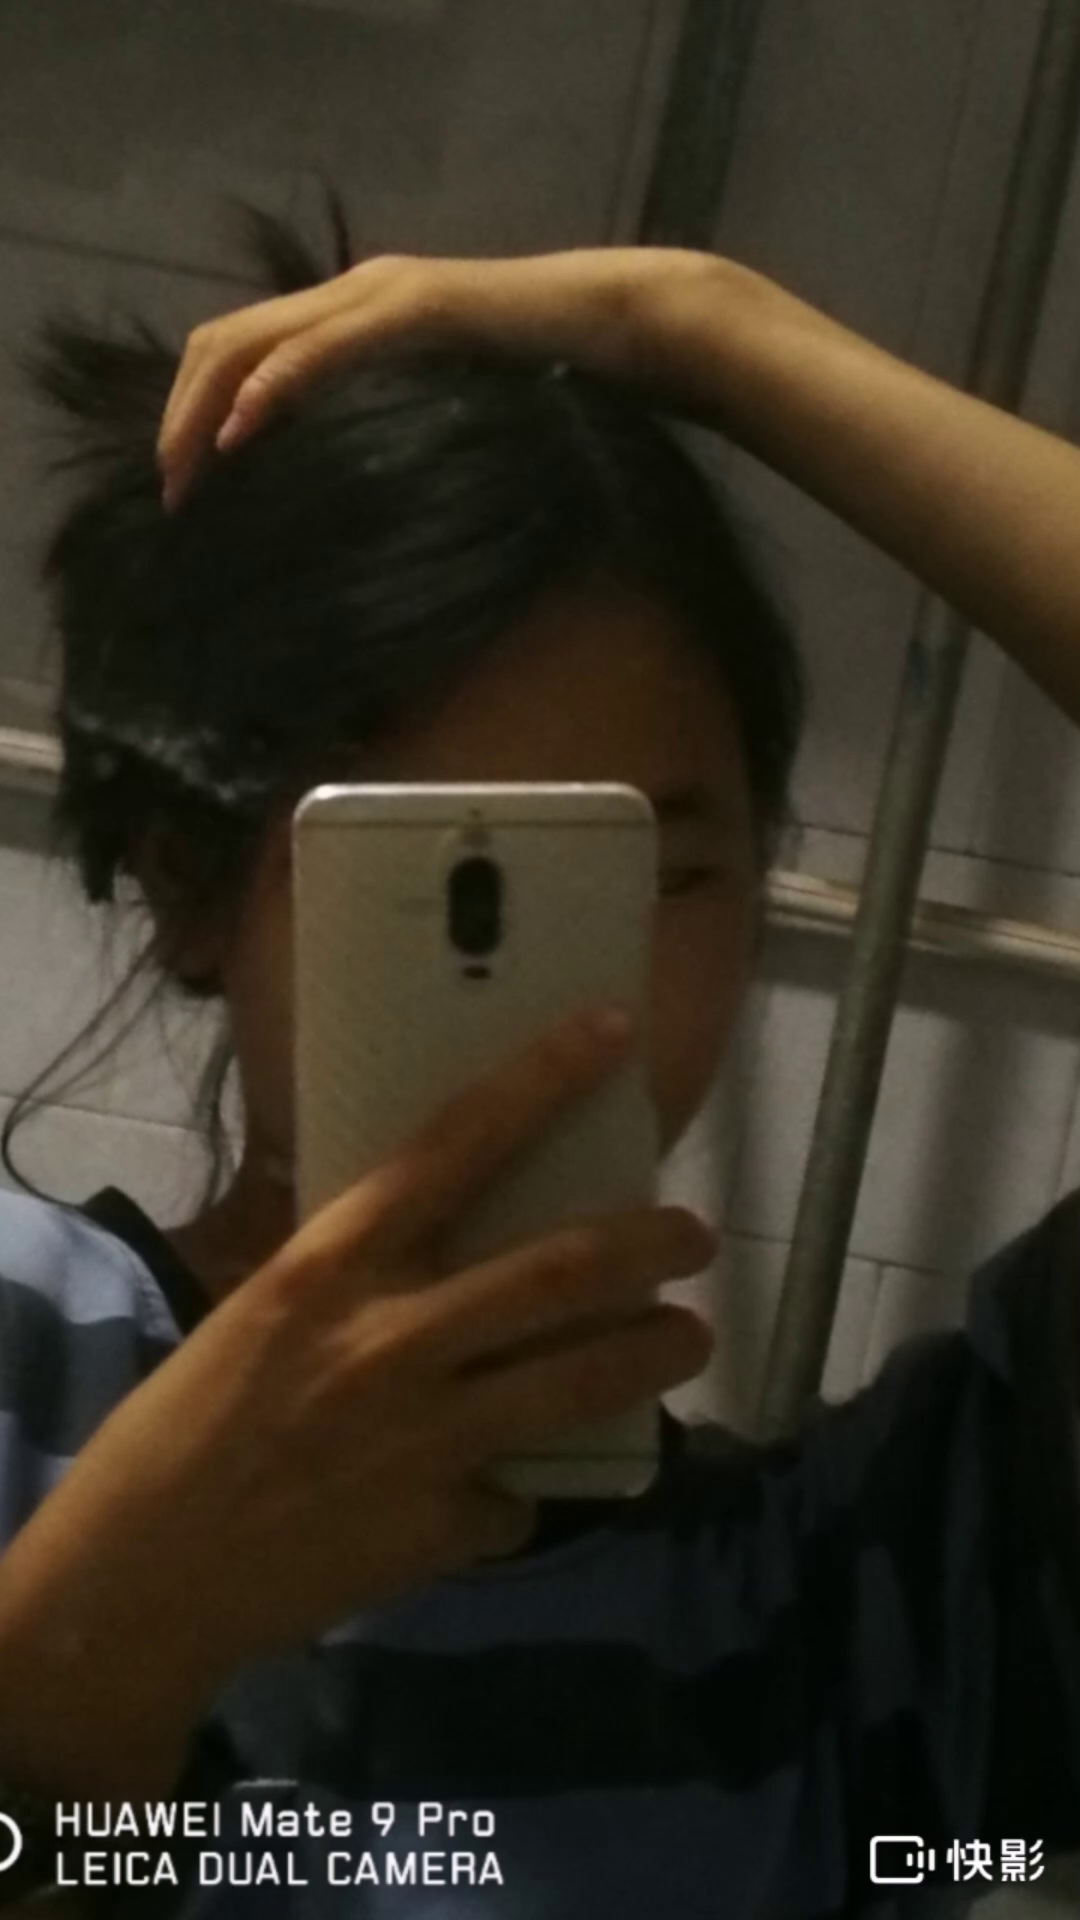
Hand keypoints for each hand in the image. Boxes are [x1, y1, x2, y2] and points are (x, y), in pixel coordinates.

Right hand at [9, 1002, 713, 1697]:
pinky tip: (506, 1492)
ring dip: (655, 1351)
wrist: (145, 1571)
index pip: (456, 1143)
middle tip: (694, 1234)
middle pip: (560, 1268)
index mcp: (334, 1265)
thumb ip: (358, 1279)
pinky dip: (518, 1491)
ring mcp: (428, 1434)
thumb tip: (442, 1252)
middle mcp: (392, 1337)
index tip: (613, 1030)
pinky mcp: (445, 1522)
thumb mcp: (267, 1313)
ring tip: (690, 1337)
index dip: (543, 1078)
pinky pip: (516, 1498)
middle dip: (649, 1243)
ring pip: (581, 1376)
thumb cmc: (189, 1422)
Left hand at [157, 246, 741, 507]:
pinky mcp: (412, 309)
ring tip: (186, 470)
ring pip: (254, 340)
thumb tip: (357, 500)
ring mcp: (379, 294)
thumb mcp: (448, 409)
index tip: (186, 483)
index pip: (244, 349)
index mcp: (354, 312)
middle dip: (181, 415)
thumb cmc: (549, 378)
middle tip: (171, 490)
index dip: (196, 409)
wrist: (621, 327)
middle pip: (225, 340)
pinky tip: (242, 434)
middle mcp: (353, 290)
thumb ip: (394, 430)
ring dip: (206, 407)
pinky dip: (270, 390)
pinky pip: (319, 348)